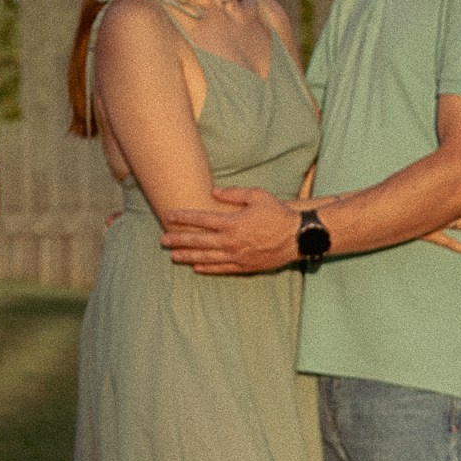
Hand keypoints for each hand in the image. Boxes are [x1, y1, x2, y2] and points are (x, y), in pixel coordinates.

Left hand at [160, 186, 302, 273]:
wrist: (297, 237)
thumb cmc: (278, 214)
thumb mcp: (258, 196)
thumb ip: (234, 193)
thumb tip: (215, 191)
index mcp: (232, 222)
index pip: (201, 219)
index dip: (183, 217)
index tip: (168, 216)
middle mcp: (230, 241)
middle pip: (198, 240)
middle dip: (178, 239)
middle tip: (162, 240)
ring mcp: (236, 256)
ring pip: (206, 257)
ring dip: (187, 256)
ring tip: (173, 256)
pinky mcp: (244, 266)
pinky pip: (221, 268)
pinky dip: (207, 268)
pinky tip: (195, 267)